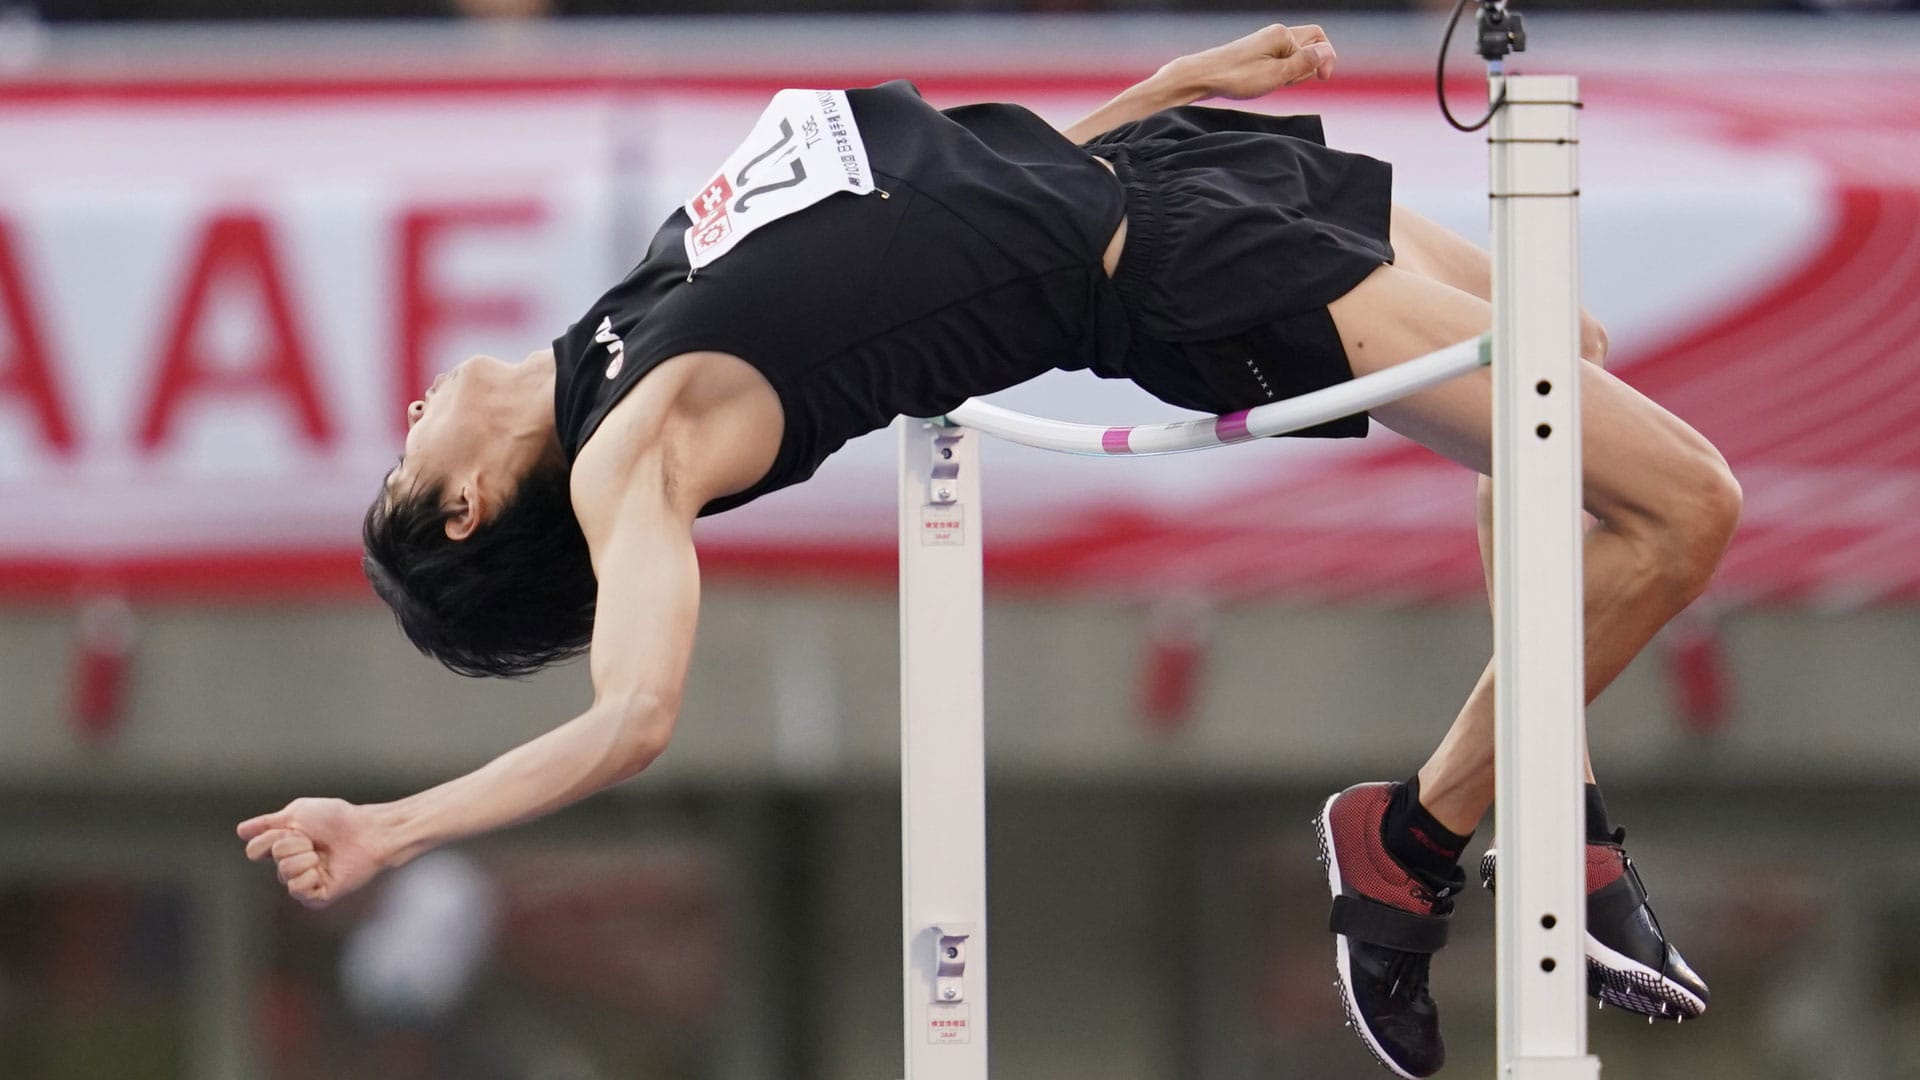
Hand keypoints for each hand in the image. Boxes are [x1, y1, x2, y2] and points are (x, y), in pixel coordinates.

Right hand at [238, 797, 390, 909]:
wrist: (366, 830)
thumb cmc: (337, 818)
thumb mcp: (297, 813)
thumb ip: (267, 824)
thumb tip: (240, 831)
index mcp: (283, 848)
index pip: (254, 851)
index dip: (271, 838)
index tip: (292, 828)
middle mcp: (291, 867)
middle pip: (274, 860)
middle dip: (294, 844)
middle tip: (315, 840)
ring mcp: (305, 882)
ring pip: (285, 876)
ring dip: (304, 859)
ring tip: (322, 854)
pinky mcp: (319, 896)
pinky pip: (299, 891)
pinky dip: (310, 877)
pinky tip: (323, 870)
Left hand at [1164, 23, 1337, 101]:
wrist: (1201, 77)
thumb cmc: (1236, 78)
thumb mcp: (1277, 75)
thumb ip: (1305, 63)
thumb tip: (1328, 51)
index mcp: (1284, 34)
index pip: (1320, 42)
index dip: (1326, 61)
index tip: (1322, 79)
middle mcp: (1276, 33)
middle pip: (1309, 44)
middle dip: (1309, 64)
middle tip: (1292, 82)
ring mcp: (1265, 41)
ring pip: (1294, 54)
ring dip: (1294, 71)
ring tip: (1275, 83)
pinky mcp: (1256, 52)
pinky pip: (1280, 59)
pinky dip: (1280, 72)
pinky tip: (1266, 83)